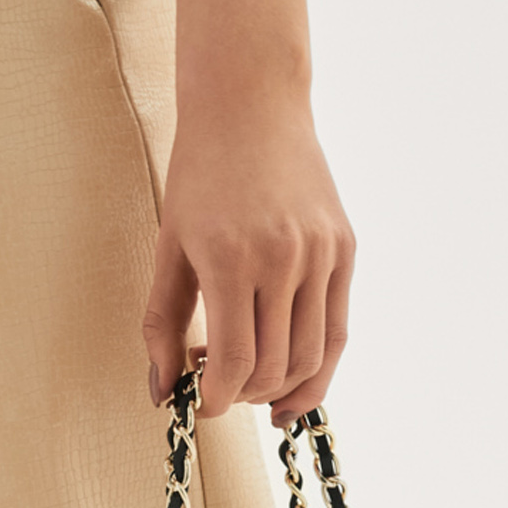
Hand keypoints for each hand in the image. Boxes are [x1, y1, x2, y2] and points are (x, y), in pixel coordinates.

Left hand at [143, 96, 353, 427]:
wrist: (252, 102)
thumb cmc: (201, 175)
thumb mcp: (169, 248)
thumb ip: (162, 326)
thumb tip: (163, 395)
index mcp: (231, 258)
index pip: (235, 362)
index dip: (217, 399)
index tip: (202, 404)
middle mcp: (282, 257)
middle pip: (272, 368)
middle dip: (243, 395)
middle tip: (221, 385)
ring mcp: (320, 253)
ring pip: (309, 358)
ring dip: (279, 388)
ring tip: (252, 382)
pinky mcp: (345, 248)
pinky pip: (337, 331)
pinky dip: (316, 369)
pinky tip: (291, 387)